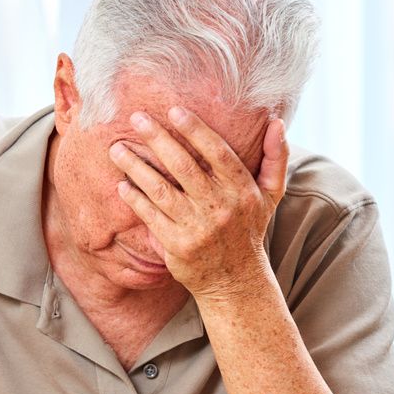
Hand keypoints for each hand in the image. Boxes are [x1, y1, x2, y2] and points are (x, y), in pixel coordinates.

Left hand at [109, 106, 288, 301]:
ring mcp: (197, 227)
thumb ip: (275, 157)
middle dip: (158, 139)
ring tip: (116, 149)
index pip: (218, 153)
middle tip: (136, 118)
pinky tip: (121, 184)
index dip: (196, 131)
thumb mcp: (270, 195)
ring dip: (137, 167)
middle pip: (184, 167)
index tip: (174, 111)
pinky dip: (135, 199)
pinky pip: (151, 216)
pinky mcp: (177, 245)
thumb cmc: (249, 229)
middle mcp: (220, 207)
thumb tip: (277, 122)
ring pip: (162, 190)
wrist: (235, 282)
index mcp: (242, 190)